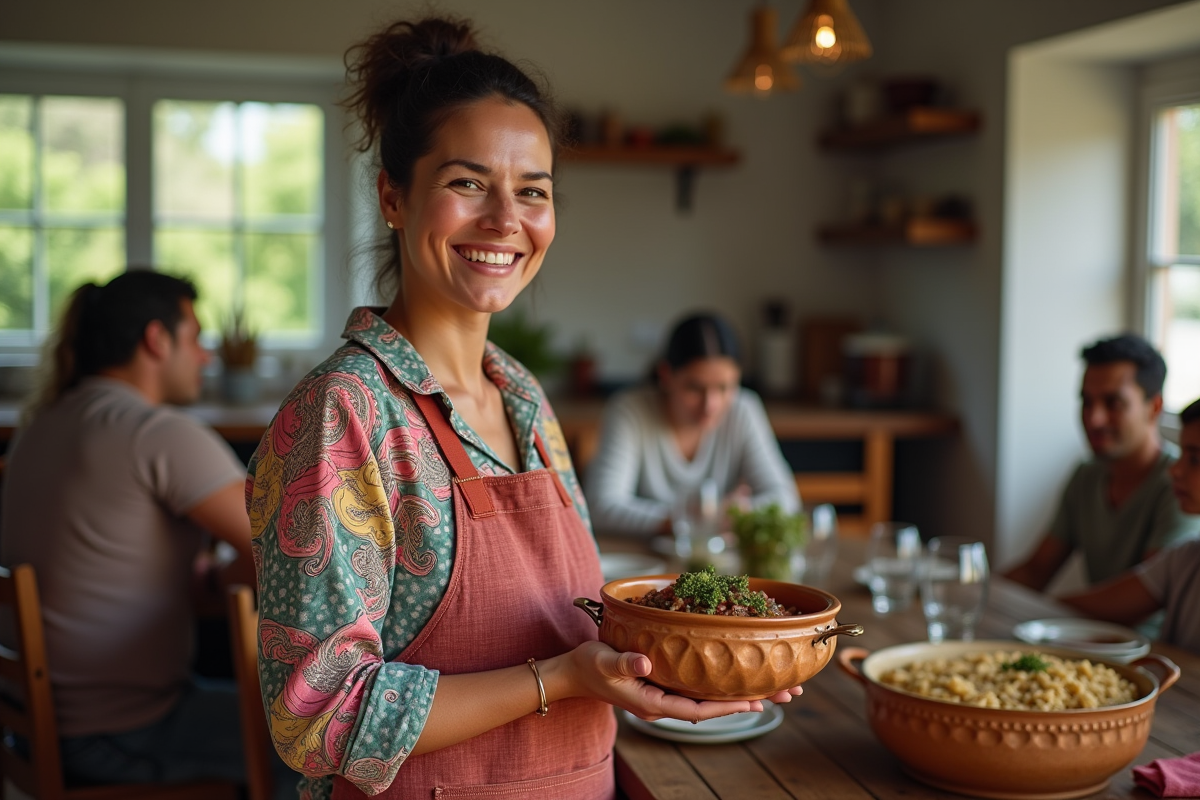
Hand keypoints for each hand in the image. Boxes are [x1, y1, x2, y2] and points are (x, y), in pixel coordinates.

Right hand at [556, 641, 801, 722]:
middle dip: (750, 699)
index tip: (756, 700)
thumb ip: (625, 661)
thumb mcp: (604, 661)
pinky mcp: (666, 684)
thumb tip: (646, 661)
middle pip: (714, 706)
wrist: (574, 672)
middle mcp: (665, 703)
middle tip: (786, 693)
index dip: (727, 706)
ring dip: (743, 691)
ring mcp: (667, 695)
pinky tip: (741, 676)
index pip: (697, 709)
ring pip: (712, 698)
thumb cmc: (589, 666)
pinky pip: (701, 689)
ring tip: (777, 685)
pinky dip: (723, 684)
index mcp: (653, 703)